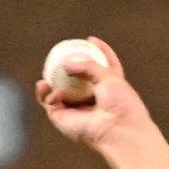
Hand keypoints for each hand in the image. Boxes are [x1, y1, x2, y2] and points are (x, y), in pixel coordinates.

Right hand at [35, 37, 147, 152]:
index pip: (101, 67)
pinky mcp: (62, 119)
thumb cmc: (121, 104)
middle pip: (75, 78)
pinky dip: (46, 94)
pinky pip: (49, 102)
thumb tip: (66, 63)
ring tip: (48, 72)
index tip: (90, 39)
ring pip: (57, 89)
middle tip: (59, 53)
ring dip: (50, 79)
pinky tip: (50, 89)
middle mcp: (91, 99)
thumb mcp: (110, 76)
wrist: (119, 130)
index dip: (97, 52)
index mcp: (108, 88)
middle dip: (65, 65)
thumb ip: (89, 65)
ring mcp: (76, 109)